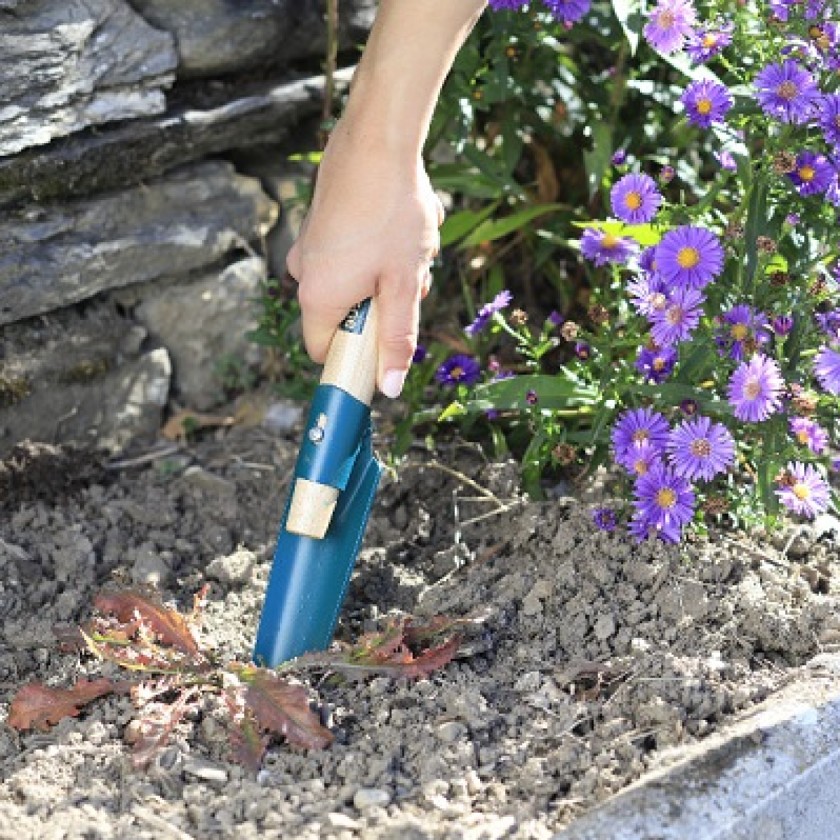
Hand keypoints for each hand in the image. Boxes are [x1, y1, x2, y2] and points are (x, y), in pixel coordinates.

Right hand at [286, 119, 443, 398]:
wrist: (377, 138)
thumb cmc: (393, 213)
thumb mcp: (404, 284)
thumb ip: (398, 338)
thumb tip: (389, 387)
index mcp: (318, 297)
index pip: (325, 351)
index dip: (356, 355)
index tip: (385, 342)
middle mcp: (304, 273)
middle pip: (344, 316)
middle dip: (380, 307)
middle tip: (408, 280)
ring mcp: (310, 245)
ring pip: (352, 283)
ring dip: (384, 276)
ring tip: (407, 247)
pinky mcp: (321, 223)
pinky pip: (350, 255)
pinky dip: (375, 251)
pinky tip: (396, 225)